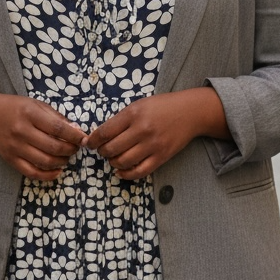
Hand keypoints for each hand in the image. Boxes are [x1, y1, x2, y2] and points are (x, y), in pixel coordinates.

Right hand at [0, 91, 86, 180]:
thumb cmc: (16, 108)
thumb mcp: (36, 105)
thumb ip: (56, 117)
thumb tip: (77, 130)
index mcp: (29, 113)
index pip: (58, 128)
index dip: (75, 136)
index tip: (85, 139)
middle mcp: (21, 131)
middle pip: (53, 146)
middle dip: (71, 149)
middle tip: (76, 147)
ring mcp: (15, 147)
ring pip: (45, 161)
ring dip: (62, 161)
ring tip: (67, 156)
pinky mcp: (10, 159)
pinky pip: (32, 173)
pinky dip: (48, 175)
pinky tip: (58, 170)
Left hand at [85, 88, 227, 179]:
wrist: (190, 112)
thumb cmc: (162, 106)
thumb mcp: (139, 105)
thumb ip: (121, 119)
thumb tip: (100, 136)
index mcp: (133, 114)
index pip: (104, 132)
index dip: (93, 141)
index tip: (89, 143)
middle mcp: (142, 130)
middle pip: (111, 149)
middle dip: (102, 152)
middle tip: (103, 150)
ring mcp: (152, 145)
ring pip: (123, 162)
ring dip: (113, 163)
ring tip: (113, 158)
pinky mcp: (162, 156)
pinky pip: (139, 172)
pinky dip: (126, 174)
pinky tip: (121, 171)